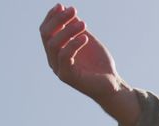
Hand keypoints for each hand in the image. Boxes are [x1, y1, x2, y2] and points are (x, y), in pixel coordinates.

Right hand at [39, 4, 137, 125]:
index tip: (61, 5)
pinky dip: (73, 44)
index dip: (52, 17)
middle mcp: (53, 59)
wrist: (112, 85)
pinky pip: (65, 56)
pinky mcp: (67, 76)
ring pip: (54, 44)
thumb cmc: (100, 64)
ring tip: (84, 23)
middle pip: (47, 35)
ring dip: (68, 30)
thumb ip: (77, 29)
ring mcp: (58, 68)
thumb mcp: (88, 41)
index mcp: (56, 51)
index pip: (46, 31)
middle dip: (58, 20)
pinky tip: (85, 38)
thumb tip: (68, 11)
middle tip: (73, 10)